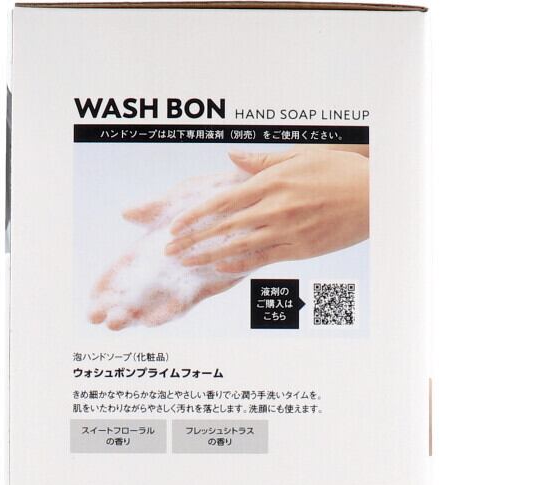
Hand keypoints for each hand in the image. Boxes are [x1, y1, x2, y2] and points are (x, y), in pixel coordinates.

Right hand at [88, 172, 248, 329]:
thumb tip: (128, 213)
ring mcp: (189, 277)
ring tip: (118, 324)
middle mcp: (170, 266)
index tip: (90, 300)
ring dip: (137, 314)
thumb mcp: (179, 199)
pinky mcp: (212, 280)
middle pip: (137, 292)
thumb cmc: (212, 195)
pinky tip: (152, 320)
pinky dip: (170, 310)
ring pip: (158, 302)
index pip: (125, 270)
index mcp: (156, 247)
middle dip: (116, 307)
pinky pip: (189, 300)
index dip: (107, 285)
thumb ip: (155, 210)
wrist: (249, 196)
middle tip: (96, 319)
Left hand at [164, 147, 369, 272]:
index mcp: (271, 182)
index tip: (174, 226)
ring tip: (186, 263)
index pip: (222, 201)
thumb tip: (230, 159)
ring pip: (237, 246)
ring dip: (207, 256)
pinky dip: (238, 263)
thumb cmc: (338, 172)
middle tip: (170, 250)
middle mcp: (274, 207)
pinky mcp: (299, 249)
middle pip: (222, 226)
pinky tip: (219, 268)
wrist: (374, 197)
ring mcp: (286, 231)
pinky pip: (262, 259)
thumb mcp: (301, 156)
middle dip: (192, 239)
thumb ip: (262, 162)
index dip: (194, 215)